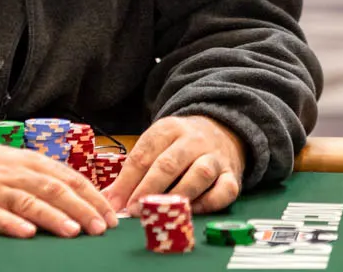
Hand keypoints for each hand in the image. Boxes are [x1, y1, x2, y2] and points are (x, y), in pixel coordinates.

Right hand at [0, 137, 117, 238]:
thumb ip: (51, 176)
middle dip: (80, 209)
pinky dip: (10, 224)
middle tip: (100, 228)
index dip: (92, 198)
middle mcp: (18, 174)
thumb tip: (89, 198)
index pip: (70, 179)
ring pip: (28, 201)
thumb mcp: (23, 161)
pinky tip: (26, 233)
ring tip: (73, 231)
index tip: (111, 216)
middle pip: (54, 189)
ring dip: (52, 216)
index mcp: (33, 162)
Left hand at [102, 115, 244, 215]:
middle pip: (169, 163)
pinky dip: (210, 203)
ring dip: (178, 195)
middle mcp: (193, 140)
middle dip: (149, 189)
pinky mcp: (233, 175)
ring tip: (161, 213)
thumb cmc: (180, 144)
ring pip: (200, 174)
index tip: (114, 202)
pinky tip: (192, 212)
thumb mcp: (157, 145)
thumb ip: (134, 169)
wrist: (222, 129)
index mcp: (168, 129)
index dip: (127, 181)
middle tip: (134, 210)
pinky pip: (225, 190)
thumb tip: (109, 199)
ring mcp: (215, 157)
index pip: (144, 153)